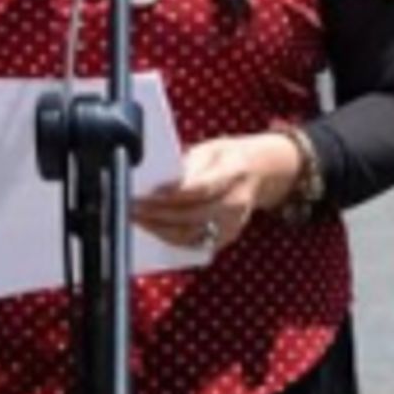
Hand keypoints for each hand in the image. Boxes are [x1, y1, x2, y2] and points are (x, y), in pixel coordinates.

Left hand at [133, 133, 301, 255]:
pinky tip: (153, 229)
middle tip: (132, 209)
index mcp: (232, 173)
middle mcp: (237, 202)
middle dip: (158, 215)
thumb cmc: (227, 157)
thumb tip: (154, 180)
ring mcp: (234, 224)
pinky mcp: (227, 237)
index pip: (199, 189)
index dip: (170, 194)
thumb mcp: (209, 149)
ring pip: (191, 234)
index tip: (144, 194)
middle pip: (192, 216)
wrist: (262, 171)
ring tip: (137, 220)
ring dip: (160, 230)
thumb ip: (186, 165)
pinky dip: (171, 238)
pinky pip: (194, 243)